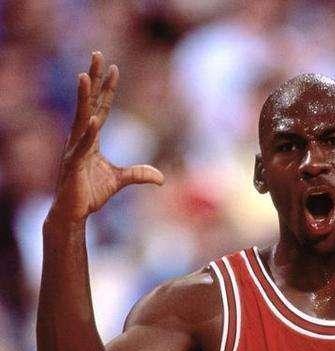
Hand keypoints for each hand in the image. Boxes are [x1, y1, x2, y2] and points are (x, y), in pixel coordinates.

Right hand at [51, 52, 163, 222]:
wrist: (73, 213)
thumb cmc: (90, 193)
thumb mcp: (120, 180)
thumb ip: (138, 174)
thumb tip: (161, 178)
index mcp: (90, 138)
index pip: (101, 107)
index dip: (107, 89)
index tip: (114, 68)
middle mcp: (80, 138)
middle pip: (88, 103)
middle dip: (93, 79)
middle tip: (97, 54)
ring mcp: (74, 150)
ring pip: (80, 118)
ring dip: (83, 98)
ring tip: (84, 76)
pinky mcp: (72, 165)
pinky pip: (81, 147)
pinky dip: (88, 134)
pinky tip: (94, 121)